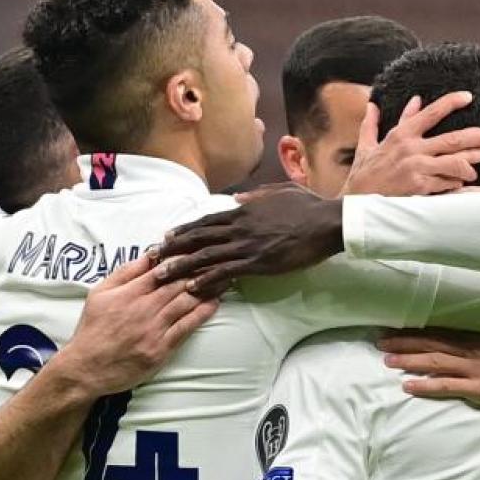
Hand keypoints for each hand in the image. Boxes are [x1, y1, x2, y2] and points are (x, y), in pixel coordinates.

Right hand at [52, 255, 218, 397]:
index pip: (161, 269)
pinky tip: (215, 302)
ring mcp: (153, 329)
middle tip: (219, 259)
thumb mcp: (100, 294)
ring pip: (186, 302)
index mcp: (128, 293)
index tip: (198, 250)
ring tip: (224, 277)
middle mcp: (143, 309)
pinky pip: (187, 326)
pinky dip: (203, 313)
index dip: (182, 258)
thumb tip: (149, 255)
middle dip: (200, 270)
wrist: (86, 368)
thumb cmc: (93, 329)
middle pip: (179, 284)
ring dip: (207, 288)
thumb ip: (124, 273)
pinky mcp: (161, 348)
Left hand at [151, 184, 344, 296]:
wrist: (327, 223)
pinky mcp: (258, 263)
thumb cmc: (309, 206)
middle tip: (152, 258)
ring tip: (161, 275)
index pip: (206, 221)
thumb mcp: (279, 192)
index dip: (184, 230)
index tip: (166, 237)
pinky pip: (226, 272)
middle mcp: (240, 227)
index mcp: (244, 211)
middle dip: (173, 248)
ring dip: (181, 266)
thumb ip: (256, 196)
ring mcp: (247, 245)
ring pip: (205, 256)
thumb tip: (237, 199)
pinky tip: (192, 287)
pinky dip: (207, 279)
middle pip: (198, 238)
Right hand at [344, 92, 479, 196]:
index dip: (451, 102)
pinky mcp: (420, 187)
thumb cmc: (362, 174)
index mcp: (401, 135)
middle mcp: (411, 148)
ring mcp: (417, 168)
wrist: (356, 202)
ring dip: (472, 159)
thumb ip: (373, 123)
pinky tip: (467, 181)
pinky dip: (457, 181)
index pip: (431, 113)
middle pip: (452, 139)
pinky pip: (446, 182)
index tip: (468, 97)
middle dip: (475, 136)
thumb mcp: (366, 144)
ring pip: (454, 161)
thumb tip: (373, 105)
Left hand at [379, 329, 479, 411]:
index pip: (439, 332)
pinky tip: (408, 386)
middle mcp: (471, 350)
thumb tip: (459, 341)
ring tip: (387, 361)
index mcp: (477, 338)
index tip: (395, 329)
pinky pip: (446, 386)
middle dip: (405, 342)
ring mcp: (473, 369)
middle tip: (381, 342)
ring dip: (409, 360)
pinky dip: (425, 385)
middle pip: (432, 343)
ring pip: (434, 361)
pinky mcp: (477, 388)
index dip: (415, 331)